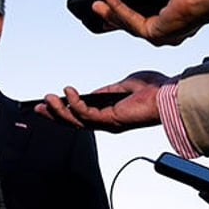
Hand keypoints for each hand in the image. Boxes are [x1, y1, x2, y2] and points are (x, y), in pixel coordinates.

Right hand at [36, 71, 167, 132]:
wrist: (169, 95)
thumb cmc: (154, 90)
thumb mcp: (125, 85)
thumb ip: (107, 91)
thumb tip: (91, 93)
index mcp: (110, 115)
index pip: (81, 116)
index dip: (64, 111)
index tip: (50, 102)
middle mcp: (107, 122)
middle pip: (73, 123)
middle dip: (54, 115)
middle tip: (39, 107)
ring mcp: (108, 123)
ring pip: (75, 121)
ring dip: (59, 110)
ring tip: (47, 99)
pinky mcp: (111, 120)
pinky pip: (86, 114)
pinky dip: (75, 103)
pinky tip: (68, 92)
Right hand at [92, 0, 208, 45]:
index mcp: (170, 12)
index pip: (142, 14)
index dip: (124, 8)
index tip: (108, 1)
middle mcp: (167, 26)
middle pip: (133, 22)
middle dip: (113, 14)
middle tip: (96, 7)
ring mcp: (162, 33)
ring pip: (129, 24)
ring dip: (112, 12)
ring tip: (97, 2)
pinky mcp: (157, 35)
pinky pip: (131, 22)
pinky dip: (119, 10)